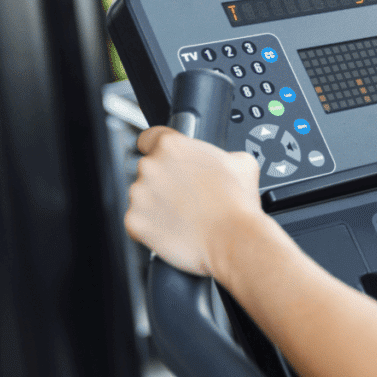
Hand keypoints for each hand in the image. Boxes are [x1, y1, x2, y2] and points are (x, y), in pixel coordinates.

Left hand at [125, 126, 264, 276]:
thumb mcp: (242, 162)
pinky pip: (138, 221)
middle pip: (148, 169)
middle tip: (187, 193)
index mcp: (172, 146)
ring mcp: (139, 195)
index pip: (149, 138)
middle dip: (164, 180)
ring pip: (142, 196)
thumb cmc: (237, 203)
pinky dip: (151, 226)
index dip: (158, 149)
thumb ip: (222, 154)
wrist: (233, 238)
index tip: (167, 160)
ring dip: (157, 203)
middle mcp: (151, 167)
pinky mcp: (134, 222)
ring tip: (183, 213)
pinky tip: (174, 227)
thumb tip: (221, 160)